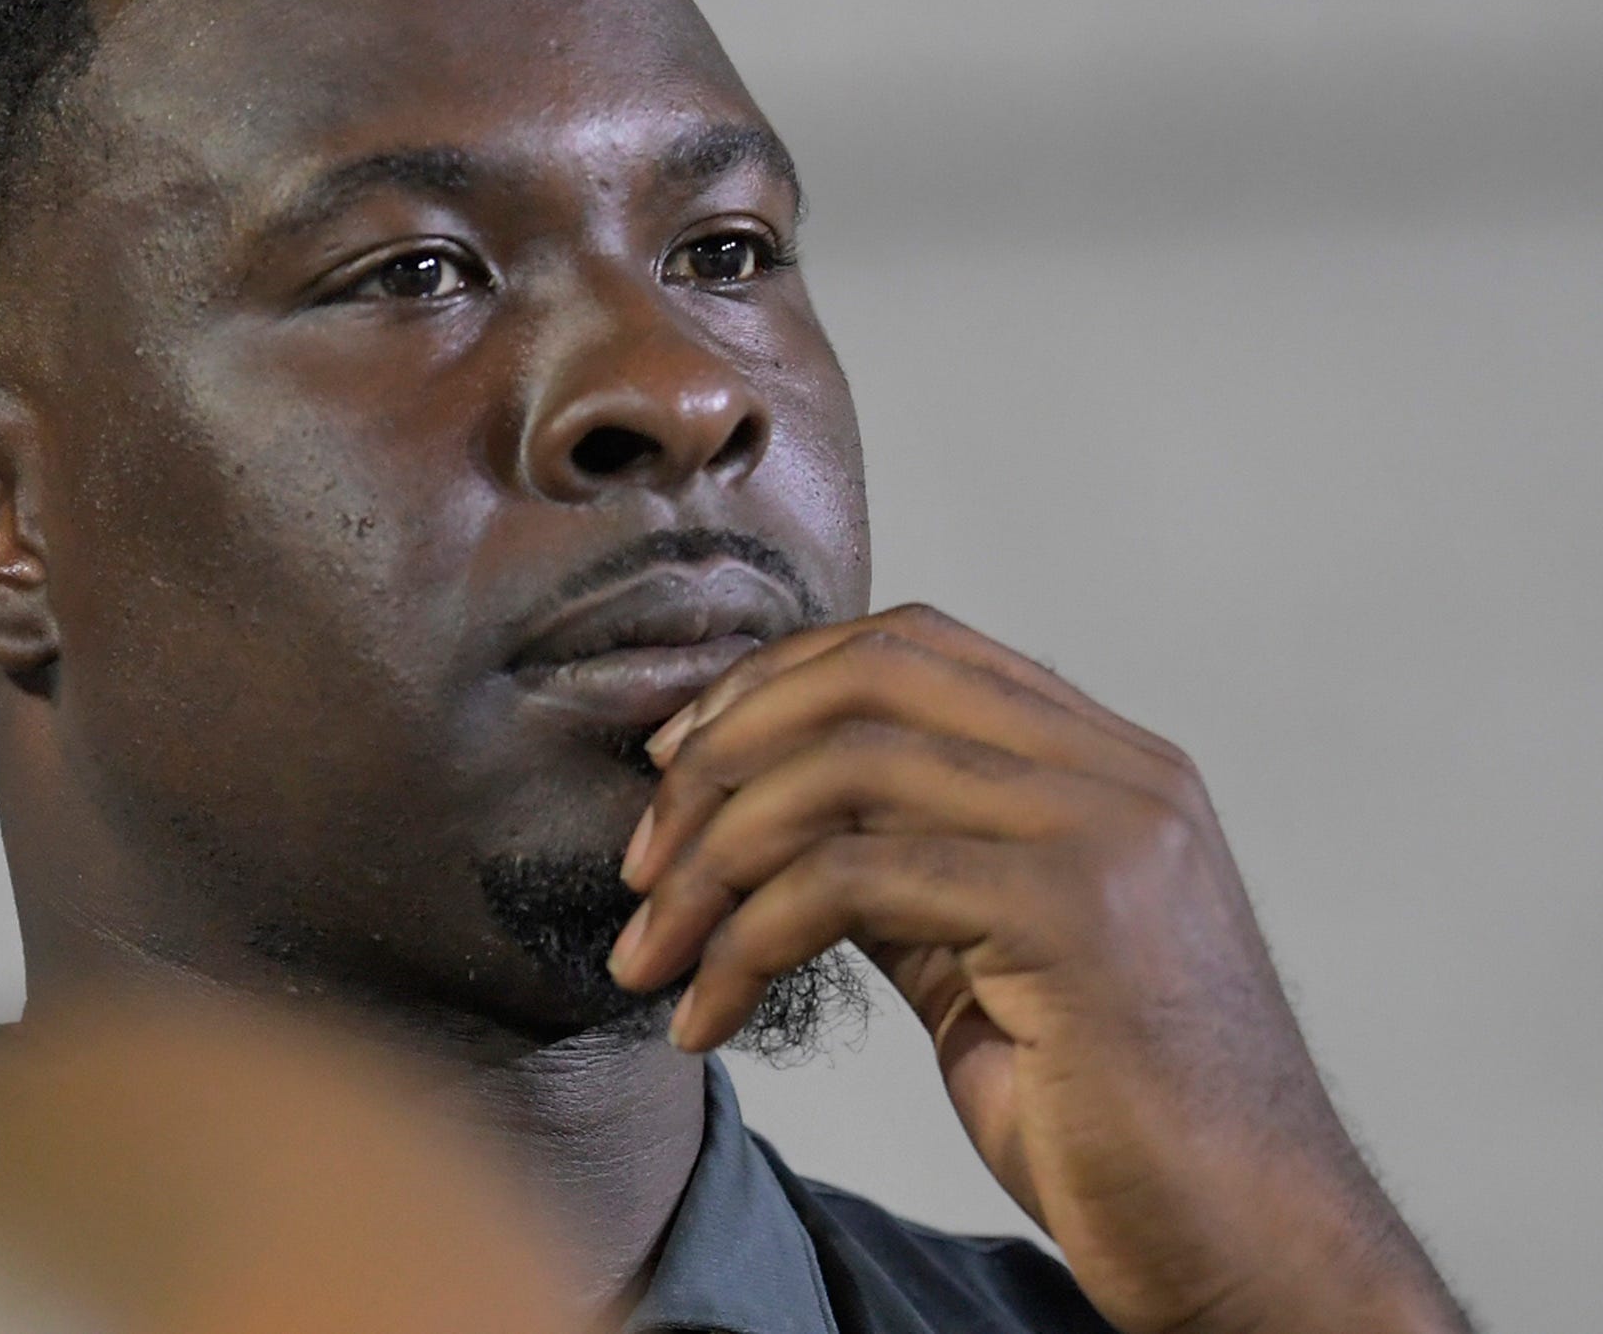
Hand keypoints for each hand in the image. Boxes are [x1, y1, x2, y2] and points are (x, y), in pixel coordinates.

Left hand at [605, 604, 1466, 1333]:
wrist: (1255, 1249)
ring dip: (711, 859)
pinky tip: (709, 1017)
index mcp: (1106, 763)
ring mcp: (1104, 830)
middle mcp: (1115, 771)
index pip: (909, 647)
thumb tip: (765, 823)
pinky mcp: (1072, 913)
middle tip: (641, 862)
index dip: (771, 684)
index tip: (674, 764)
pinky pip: (850, 880)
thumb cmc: (1117, 1123)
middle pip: (868, 672)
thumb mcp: (984, 963)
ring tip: (651, 952)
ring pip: (844, 767)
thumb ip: (901, 872)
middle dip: (723, 753)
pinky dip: (747, 940)